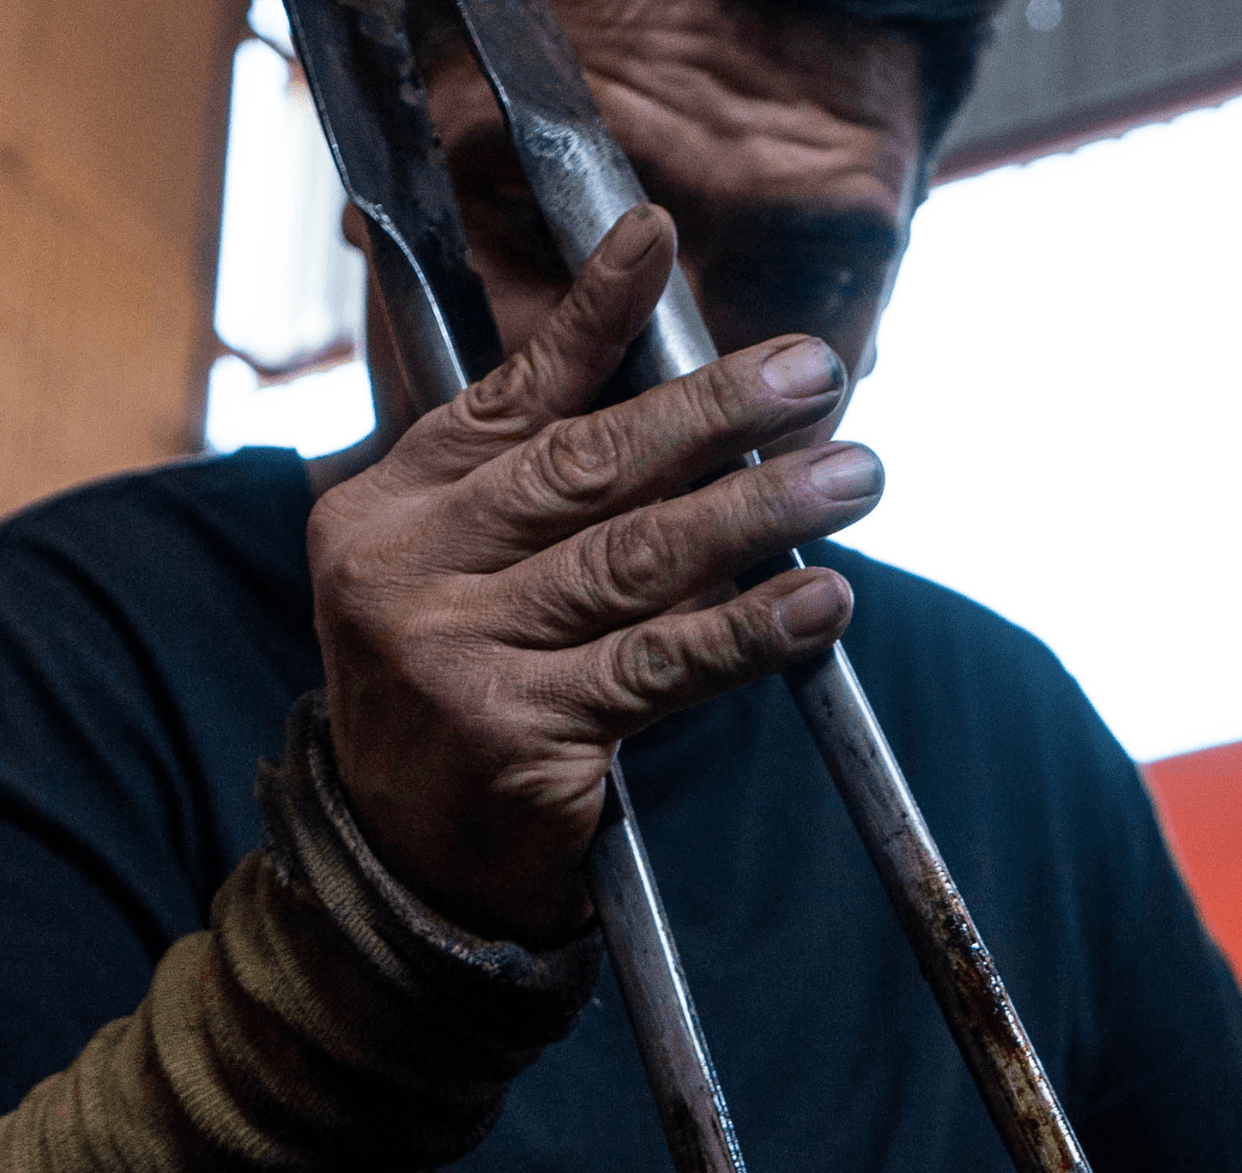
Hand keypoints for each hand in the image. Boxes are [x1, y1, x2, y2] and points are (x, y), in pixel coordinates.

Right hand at [308, 205, 883, 947]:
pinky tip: (820, 598)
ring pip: (635, 559)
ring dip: (758, 510)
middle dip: (714, 412)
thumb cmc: (458, 704)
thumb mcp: (464, 582)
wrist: (406, 864)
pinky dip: (751, 630)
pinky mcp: (517, 733)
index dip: (592, 319)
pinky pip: (661, 665)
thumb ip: (542, 503)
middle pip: (587, 468)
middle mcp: (406, 570)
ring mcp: (454, 652)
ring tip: (852, 475)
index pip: (508, 397)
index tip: (655, 239)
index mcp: (389, 510)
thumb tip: (694, 424)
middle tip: (814, 374)